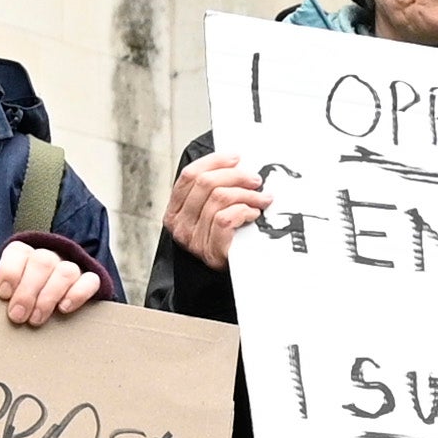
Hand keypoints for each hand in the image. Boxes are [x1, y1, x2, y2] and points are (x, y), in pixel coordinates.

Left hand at [0, 242, 103, 326]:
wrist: (51, 296)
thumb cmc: (21, 298)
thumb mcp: (6, 293)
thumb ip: (2, 294)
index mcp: (23, 254)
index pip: (17, 252)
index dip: (10, 272)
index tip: (4, 294)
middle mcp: (47, 256)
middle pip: (41, 263)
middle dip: (28, 291)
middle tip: (18, 316)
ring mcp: (70, 266)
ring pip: (65, 271)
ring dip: (49, 297)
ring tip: (36, 319)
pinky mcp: (88, 280)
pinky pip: (90, 281)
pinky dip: (78, 294)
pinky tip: (64, 308)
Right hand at [165, 152, 265, 267]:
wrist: (229, 279)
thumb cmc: (224, 241)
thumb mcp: (210, 213)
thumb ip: (212, 191)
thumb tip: (235, 163)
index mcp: (174, 211)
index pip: (189, 176)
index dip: (214, 162)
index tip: (236, 157)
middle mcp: (179, 225)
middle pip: (205, 183)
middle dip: (235, 176)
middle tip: (255, 180)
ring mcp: (193, 240)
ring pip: (219, 198)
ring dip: (246, 194)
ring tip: (262, 198)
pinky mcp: (210, 251)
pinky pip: (225, 218)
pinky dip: (244, 210)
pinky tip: (253, 214)